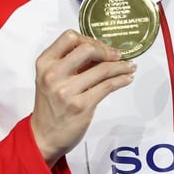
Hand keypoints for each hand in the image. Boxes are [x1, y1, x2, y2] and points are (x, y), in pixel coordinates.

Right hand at [29, 30, 135, 166]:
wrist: (43, 136)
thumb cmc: (50, 105)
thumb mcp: (52, 79)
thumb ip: (70, 63)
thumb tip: (102, 51)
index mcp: (45, 63)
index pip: (69, 37)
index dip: (89, 39)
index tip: (101, 47)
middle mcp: (53, 74)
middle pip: (87, 49)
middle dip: (107, 51)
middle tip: (117, 55)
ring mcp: (67, 91)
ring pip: (102, 69)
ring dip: (121, 66)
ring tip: (130, 66)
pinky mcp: (81, 106)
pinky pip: (107, 86)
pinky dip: (121, 80)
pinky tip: (127, 78)